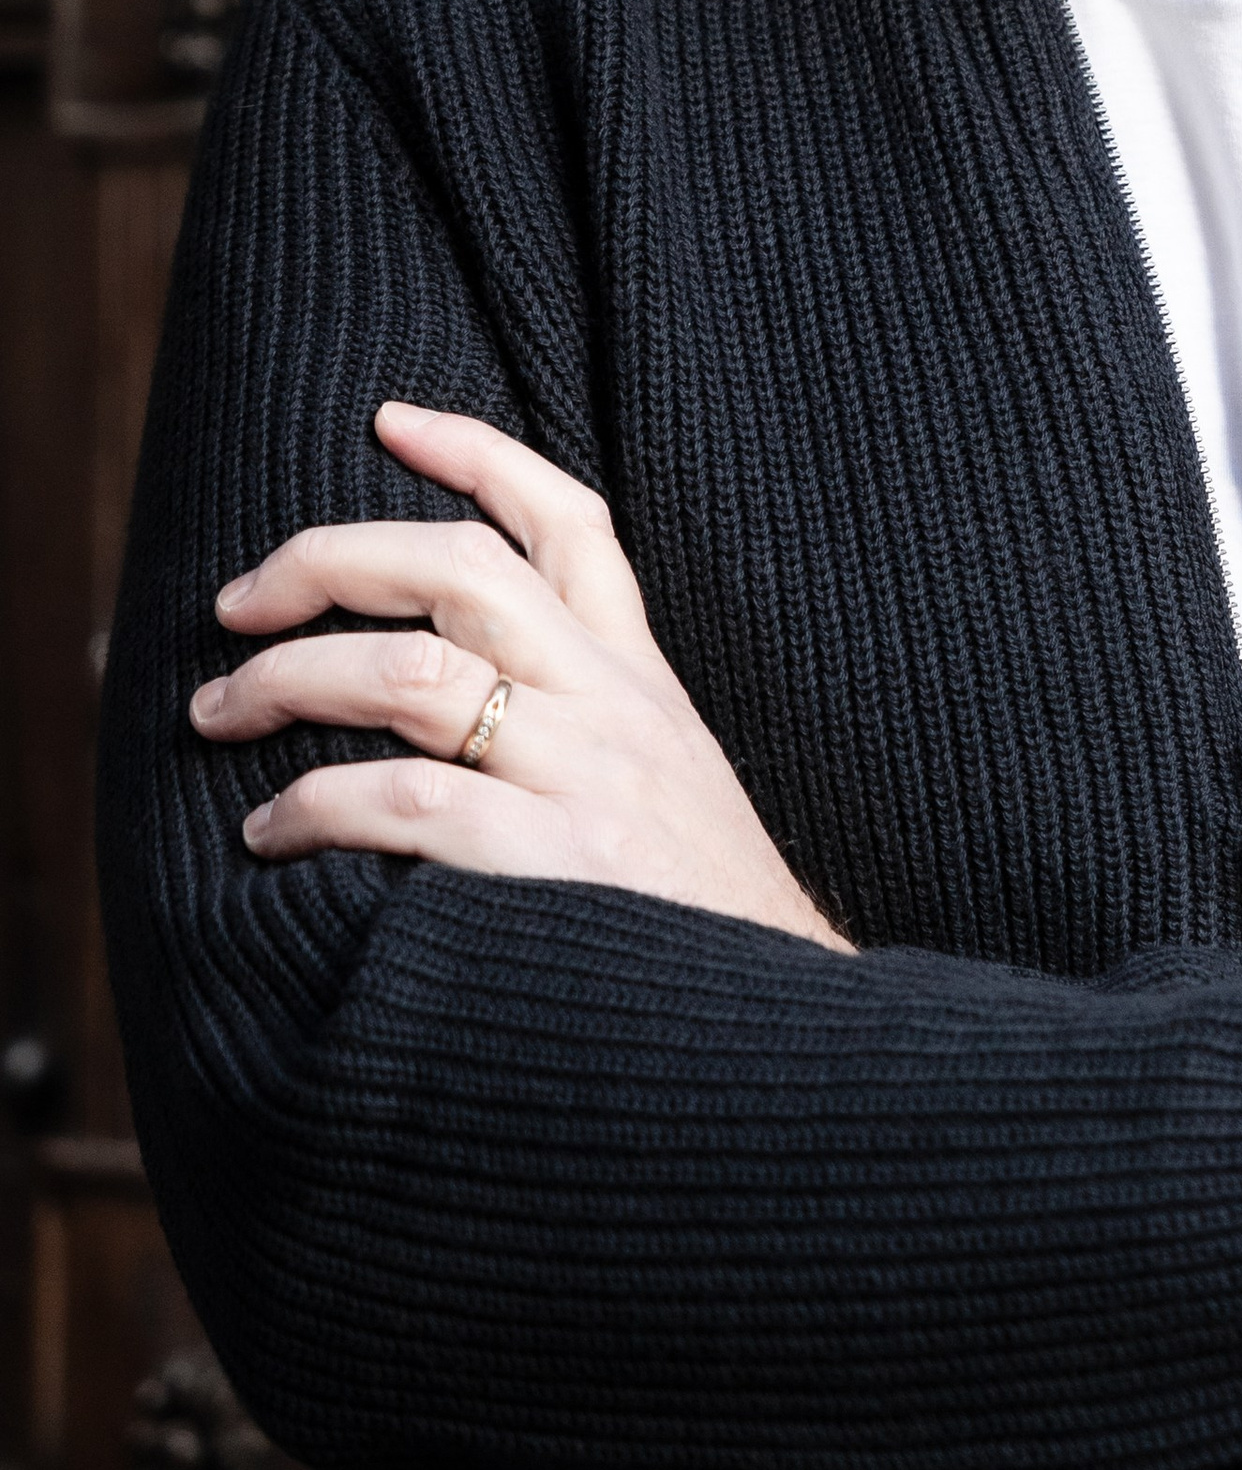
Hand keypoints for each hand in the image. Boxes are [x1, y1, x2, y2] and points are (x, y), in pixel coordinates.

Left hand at [189, 404, 850, 954]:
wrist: (797, 1053)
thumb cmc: (705, 936)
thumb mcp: (672, 792)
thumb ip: (587, 735)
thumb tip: (450, 703)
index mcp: (642, 682)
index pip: (570, 521)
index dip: (476, 453)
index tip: (388, 417)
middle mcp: (615, 707)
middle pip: (458, 568)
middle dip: (325, 563)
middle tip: (237, 603)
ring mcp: (588, 778)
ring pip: (409, 669)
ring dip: (287, 683)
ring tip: (217, 714)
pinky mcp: (557, 863)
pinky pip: (406, 799)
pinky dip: (314, 805)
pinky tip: (268, 832)